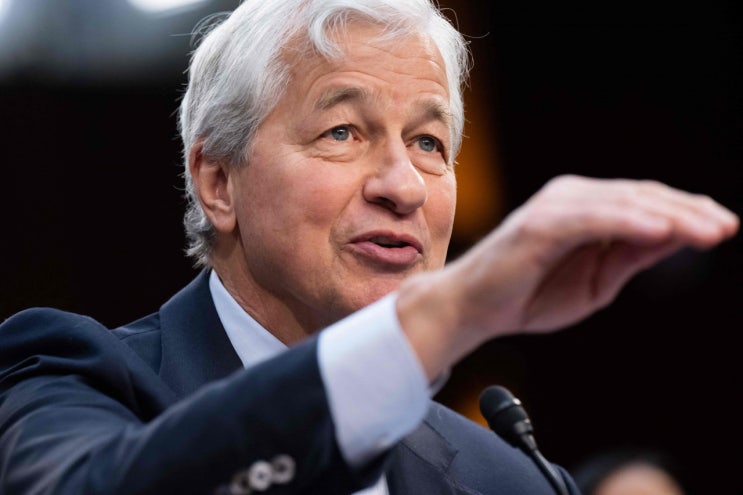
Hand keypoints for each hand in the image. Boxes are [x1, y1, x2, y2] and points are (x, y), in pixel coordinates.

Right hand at [398, 175, 738, 378]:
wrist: (474, 308)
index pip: (643, 202)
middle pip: (642, 197)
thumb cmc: (528, 295)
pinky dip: (630, 224)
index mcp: (584, 208)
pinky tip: (662, 233)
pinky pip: (595, 220)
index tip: (723, 227)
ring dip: (671, 218)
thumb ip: (629, 256)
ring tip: (711, 233)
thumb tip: (674, 240)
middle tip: (728, 228)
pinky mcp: (542, 224)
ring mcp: (556, 208)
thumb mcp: (595, 281)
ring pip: (625, 204)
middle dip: (689, 213)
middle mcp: (571, 197)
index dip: (685, 213)